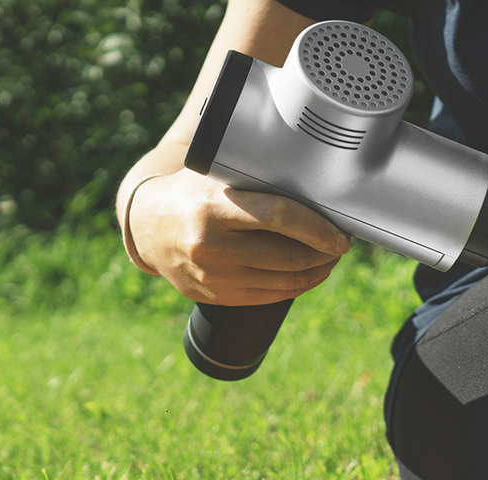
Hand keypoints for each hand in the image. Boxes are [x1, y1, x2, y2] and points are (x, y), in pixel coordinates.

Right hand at [127, 169, 350, 305]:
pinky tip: (307, 276)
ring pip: (281, 281)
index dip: (316, 229)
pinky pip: (267, 296)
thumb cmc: (191, 192)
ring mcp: (212, 276)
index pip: (278, 217)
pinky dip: (294, 287)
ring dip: (314, 273)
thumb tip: (313, 182)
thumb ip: (255, 178)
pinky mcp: (215, 295)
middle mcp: (210, 245)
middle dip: (322, 254)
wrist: (148, 227)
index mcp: (212, 207)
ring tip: (328, 260)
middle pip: (285, 255)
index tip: (340, 235)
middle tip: (340, 245)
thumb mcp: (215, 174)